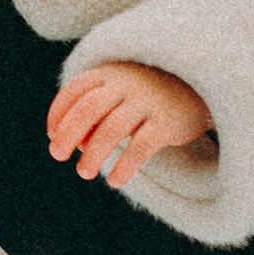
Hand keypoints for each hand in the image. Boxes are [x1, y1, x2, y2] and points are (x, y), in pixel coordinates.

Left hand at [47, 59, 215, 190]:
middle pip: (88, 109)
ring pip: (111, 130)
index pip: (75, 91)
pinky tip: (115, 181)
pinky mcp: (167, 122)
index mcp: (112, 73)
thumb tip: (73, 144)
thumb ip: (97, 112)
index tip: (52, 136)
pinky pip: (140, 147)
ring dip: (93, 155)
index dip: (58, 114)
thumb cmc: (150, 96)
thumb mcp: (122, 94)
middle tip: (58, 156)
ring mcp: (148, 102)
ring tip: (84, 172)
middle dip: (67, 134)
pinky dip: (124, 166)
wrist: (201, 89)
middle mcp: (127, 84)